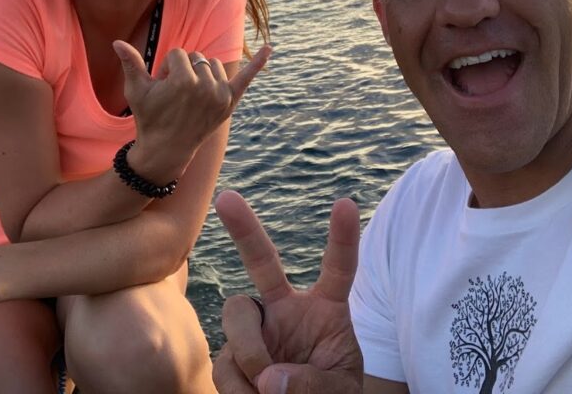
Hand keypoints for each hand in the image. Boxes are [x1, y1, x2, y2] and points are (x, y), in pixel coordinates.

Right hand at [113, 43, 270, 180]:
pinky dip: (259, 62)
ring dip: (202, 72)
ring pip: (212, 64)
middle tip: (174, 96)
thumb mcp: (137, 91)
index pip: (177, 54)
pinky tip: (270, 48)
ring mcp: (221, 95)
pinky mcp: (230, 102)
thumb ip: (131, 64)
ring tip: (190, 95)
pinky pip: (247, 77)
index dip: (166, 69)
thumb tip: (117, 42)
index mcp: (184, 81)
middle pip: (196, 57)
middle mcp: (206, 86)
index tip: (162, 89)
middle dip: (183, 70)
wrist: (166, 150)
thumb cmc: (149, 118)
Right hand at [213, 191, 362, 393]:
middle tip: (226, 197)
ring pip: (236, 313)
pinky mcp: (231, 358)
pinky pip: (225, 363)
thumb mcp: (341, 391)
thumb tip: (269, 379)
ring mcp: (256, 330)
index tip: (346, 203)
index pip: (337, 268)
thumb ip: (315, 384)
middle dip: (244, 228)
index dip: (343, 238)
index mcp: (325, 310)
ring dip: (251, 352)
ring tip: (267, 389)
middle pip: (262, 261)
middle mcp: (285, 310)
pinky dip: (239, 388)